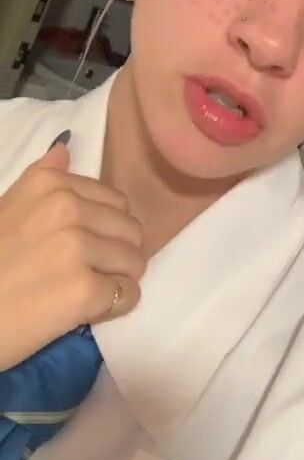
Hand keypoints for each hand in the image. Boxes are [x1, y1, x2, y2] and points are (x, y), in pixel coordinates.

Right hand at [0, 140, 144, 369]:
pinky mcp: (83, 290)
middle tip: (87, 273)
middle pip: (131, 231)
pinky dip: (114, 307)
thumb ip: (41, 178)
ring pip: (135, 262)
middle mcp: (67, 208)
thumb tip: (64, 148)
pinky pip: (128, 295)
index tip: (82, 248)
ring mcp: (76, 248)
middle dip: (117, 255)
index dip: (105, 229)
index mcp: (51, 185)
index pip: (117, 202)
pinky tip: (87, 311)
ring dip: (118, 281)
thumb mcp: (8, 207)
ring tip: (85, 291)